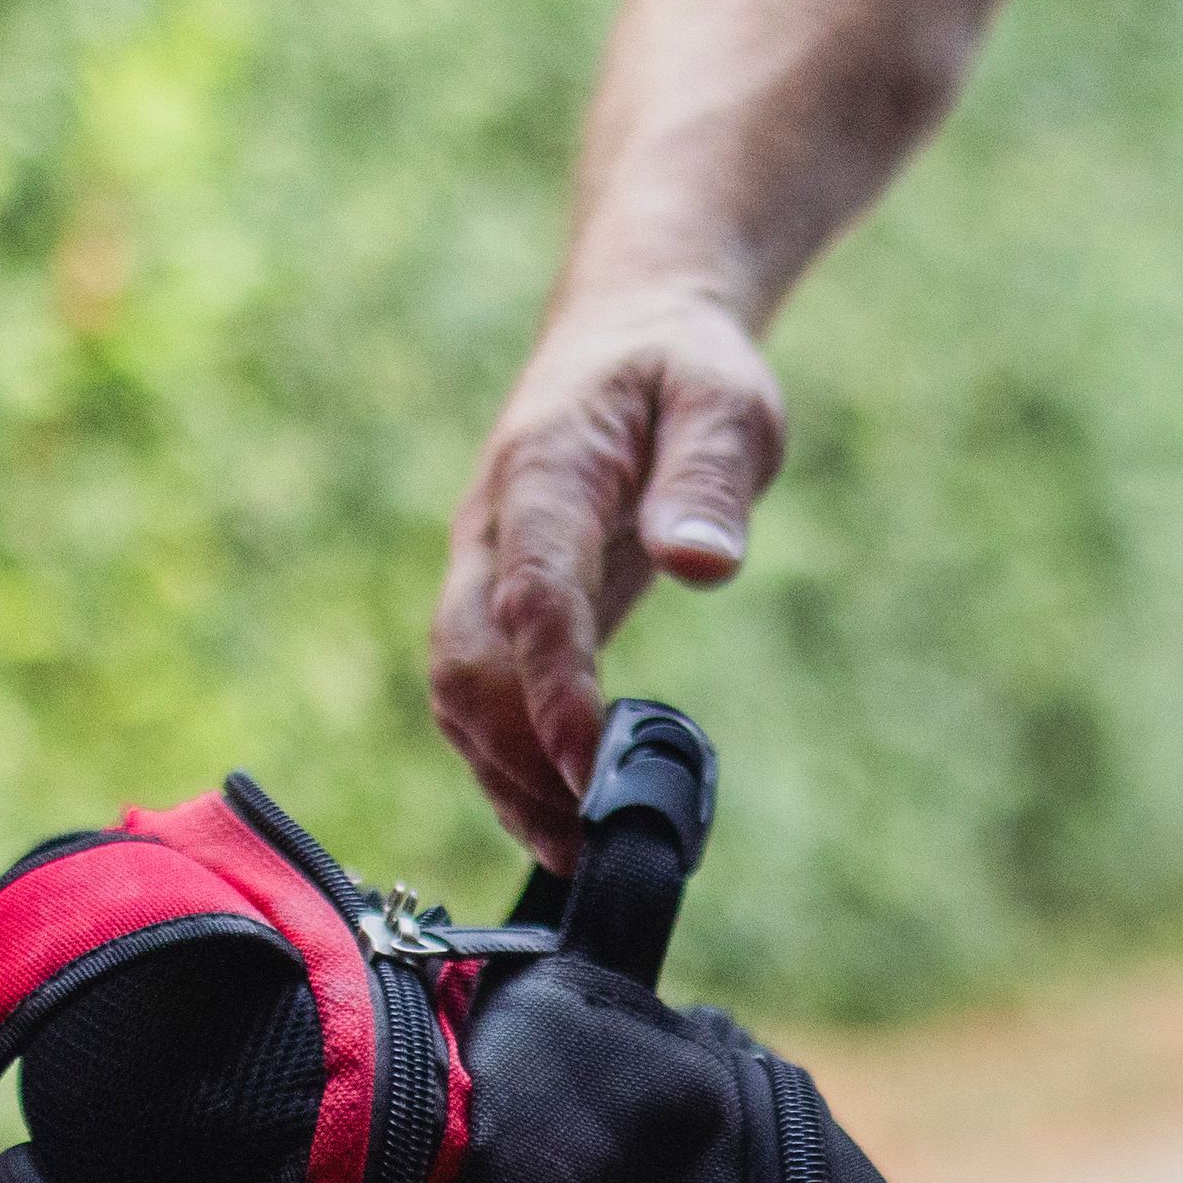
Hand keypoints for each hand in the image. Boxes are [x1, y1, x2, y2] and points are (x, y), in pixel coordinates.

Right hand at [428, 285, 783, 855]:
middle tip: (600, 829)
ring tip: (583, 848)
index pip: (530, 595)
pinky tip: (562, 819)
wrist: (629, 334)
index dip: (553, 688)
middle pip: (465, 661)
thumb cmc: (682, 368)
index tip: (594, 765)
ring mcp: (486, 570)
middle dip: (520, 754)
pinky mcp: (502, 606)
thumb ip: (708, 478)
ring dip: (507, 776)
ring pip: (457, 692)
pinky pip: (479, 697)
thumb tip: (703, 562)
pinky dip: (509, 765)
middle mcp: (493, 530)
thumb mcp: (724, 400)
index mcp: (544, 472)